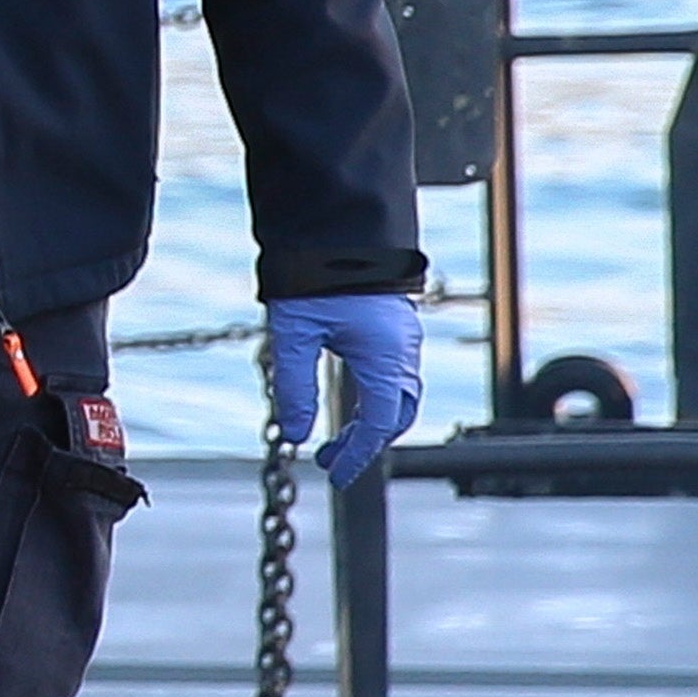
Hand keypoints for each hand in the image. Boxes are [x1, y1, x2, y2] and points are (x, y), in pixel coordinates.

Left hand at [267, 292, 423, 486]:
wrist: (339, 222)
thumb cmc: (315, 273)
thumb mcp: (294, 332)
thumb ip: (295, 386)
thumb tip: (298, 435)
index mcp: (386, 355)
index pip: (380, 422)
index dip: (358, 453)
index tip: (335, 474)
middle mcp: (403, 350)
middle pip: (397, 413)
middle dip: (367, 442)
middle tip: (330, 461)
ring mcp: (403, 338)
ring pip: (399, 395)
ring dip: (372, 422)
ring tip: (334, 441)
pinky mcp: (395, 327)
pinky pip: (395, 375)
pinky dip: (376, 399)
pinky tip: (349, 403)